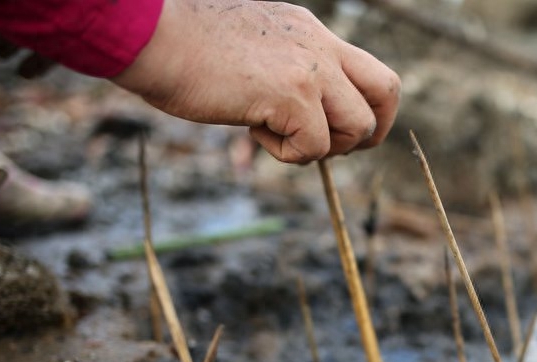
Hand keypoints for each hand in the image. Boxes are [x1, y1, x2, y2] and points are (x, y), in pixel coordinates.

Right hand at [112, 0, 399, 163]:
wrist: (148, 36)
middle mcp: (319, 44)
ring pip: (358, 127)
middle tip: (330, 146)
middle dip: (369, 133)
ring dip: (322, 147)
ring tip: (274, 133)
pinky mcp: (292, 94)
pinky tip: (253, 133)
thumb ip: (288, 76)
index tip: (340, 131)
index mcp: (311, 32)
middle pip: (388, 93)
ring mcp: (310, 67)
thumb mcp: (253, 53)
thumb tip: (306, 121)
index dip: (369, 109)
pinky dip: (288, 155)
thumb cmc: (184, 50)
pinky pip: (316, 147)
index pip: (372, 71)